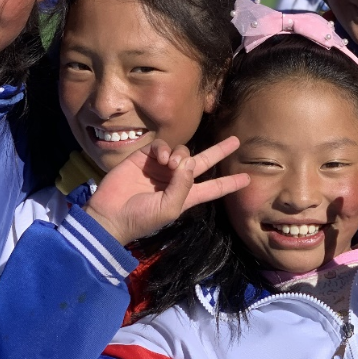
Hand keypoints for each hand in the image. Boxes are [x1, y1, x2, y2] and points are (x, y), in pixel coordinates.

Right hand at [84, 136, 249, 245]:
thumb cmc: (142, 218)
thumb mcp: (169, 208)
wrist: (110, 214)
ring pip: (183, 151)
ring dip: (181, 154)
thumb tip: (189, 162)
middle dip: (219, 151)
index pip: (213, 188)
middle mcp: (177, 179)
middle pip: (204, 162)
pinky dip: (164, 148)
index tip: (247, 179)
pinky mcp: (145, 157)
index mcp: (187, 195)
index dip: (230, 183)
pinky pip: (162, 146)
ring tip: (169, 164)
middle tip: (236, 140)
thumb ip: (183, 186)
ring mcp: (161, 167)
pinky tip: (159, 157)